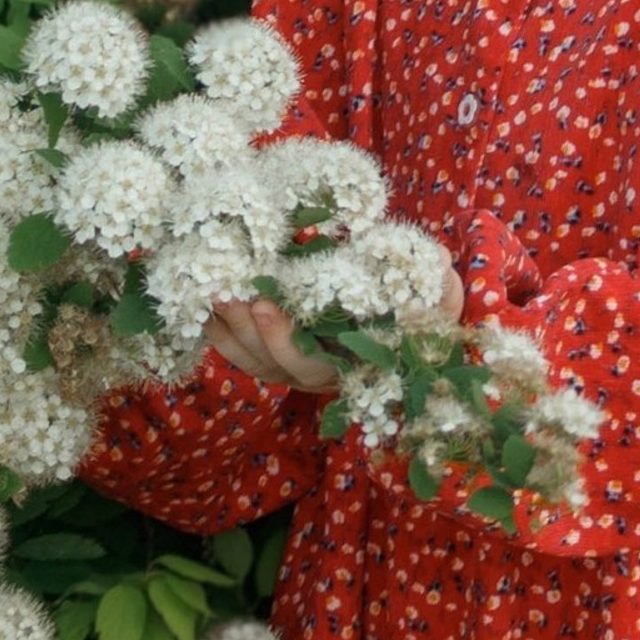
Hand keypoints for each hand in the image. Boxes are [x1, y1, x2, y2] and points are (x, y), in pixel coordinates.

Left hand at [203, 264, 466, 393]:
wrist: (408, 311)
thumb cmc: (422, 303)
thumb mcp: (436, 294)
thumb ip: (439, 285)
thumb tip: (439, 265)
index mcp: (352, 365)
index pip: (311, 364)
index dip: (284, 340)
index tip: (264, 304)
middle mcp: (317, 374)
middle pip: (271, 364)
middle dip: (245, 329)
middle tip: (227, 290)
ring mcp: (292, 365)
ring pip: (249, 357)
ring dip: (226, 326)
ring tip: (209, 286)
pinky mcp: (273, 352)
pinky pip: (237, 348)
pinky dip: (217, 326)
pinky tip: (199, 298)